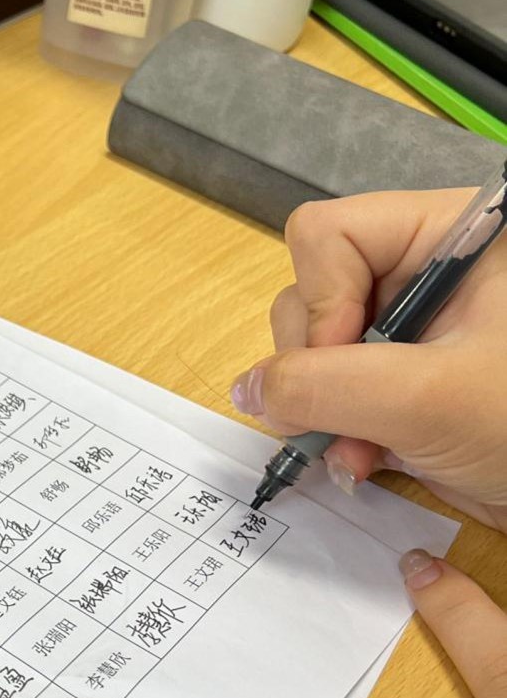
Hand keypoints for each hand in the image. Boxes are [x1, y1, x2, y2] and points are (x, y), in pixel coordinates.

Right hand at [230, 189, 506, 531]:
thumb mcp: (428, 397)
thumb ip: (323, 386)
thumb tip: (245, 388)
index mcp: (452, 238)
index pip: (329, 236)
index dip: (319, 303)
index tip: (341, 364)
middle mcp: (426, 276)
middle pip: (313, 293)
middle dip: (315, 367)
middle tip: (345, 417)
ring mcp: (413, 334)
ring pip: (314, 351)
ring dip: (322, 410)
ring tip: (358, 452)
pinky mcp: (405, 384)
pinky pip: (334, 393)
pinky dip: (336, 431)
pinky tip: (363, 460)